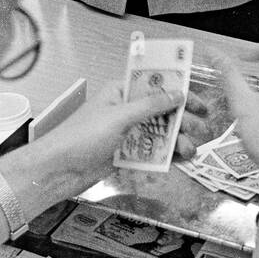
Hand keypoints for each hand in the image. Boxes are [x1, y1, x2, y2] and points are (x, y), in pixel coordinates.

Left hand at [15, 81, 210, 181]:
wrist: (58, 170)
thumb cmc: (80, 137)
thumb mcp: (119, 117)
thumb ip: (150, 106)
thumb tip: (177, 94)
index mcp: (121, 92)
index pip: (156, 86)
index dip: (180, 92)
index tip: (200, 103)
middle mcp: (125, 110)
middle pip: (162, 112)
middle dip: (183, 121)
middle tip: (200, 129)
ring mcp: (126, 133)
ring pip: (160, 133)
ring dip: (178, 141)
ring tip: (190, 150)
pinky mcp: (126, 153)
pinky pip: (152, 152)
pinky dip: (167, 155)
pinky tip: (180, 160)